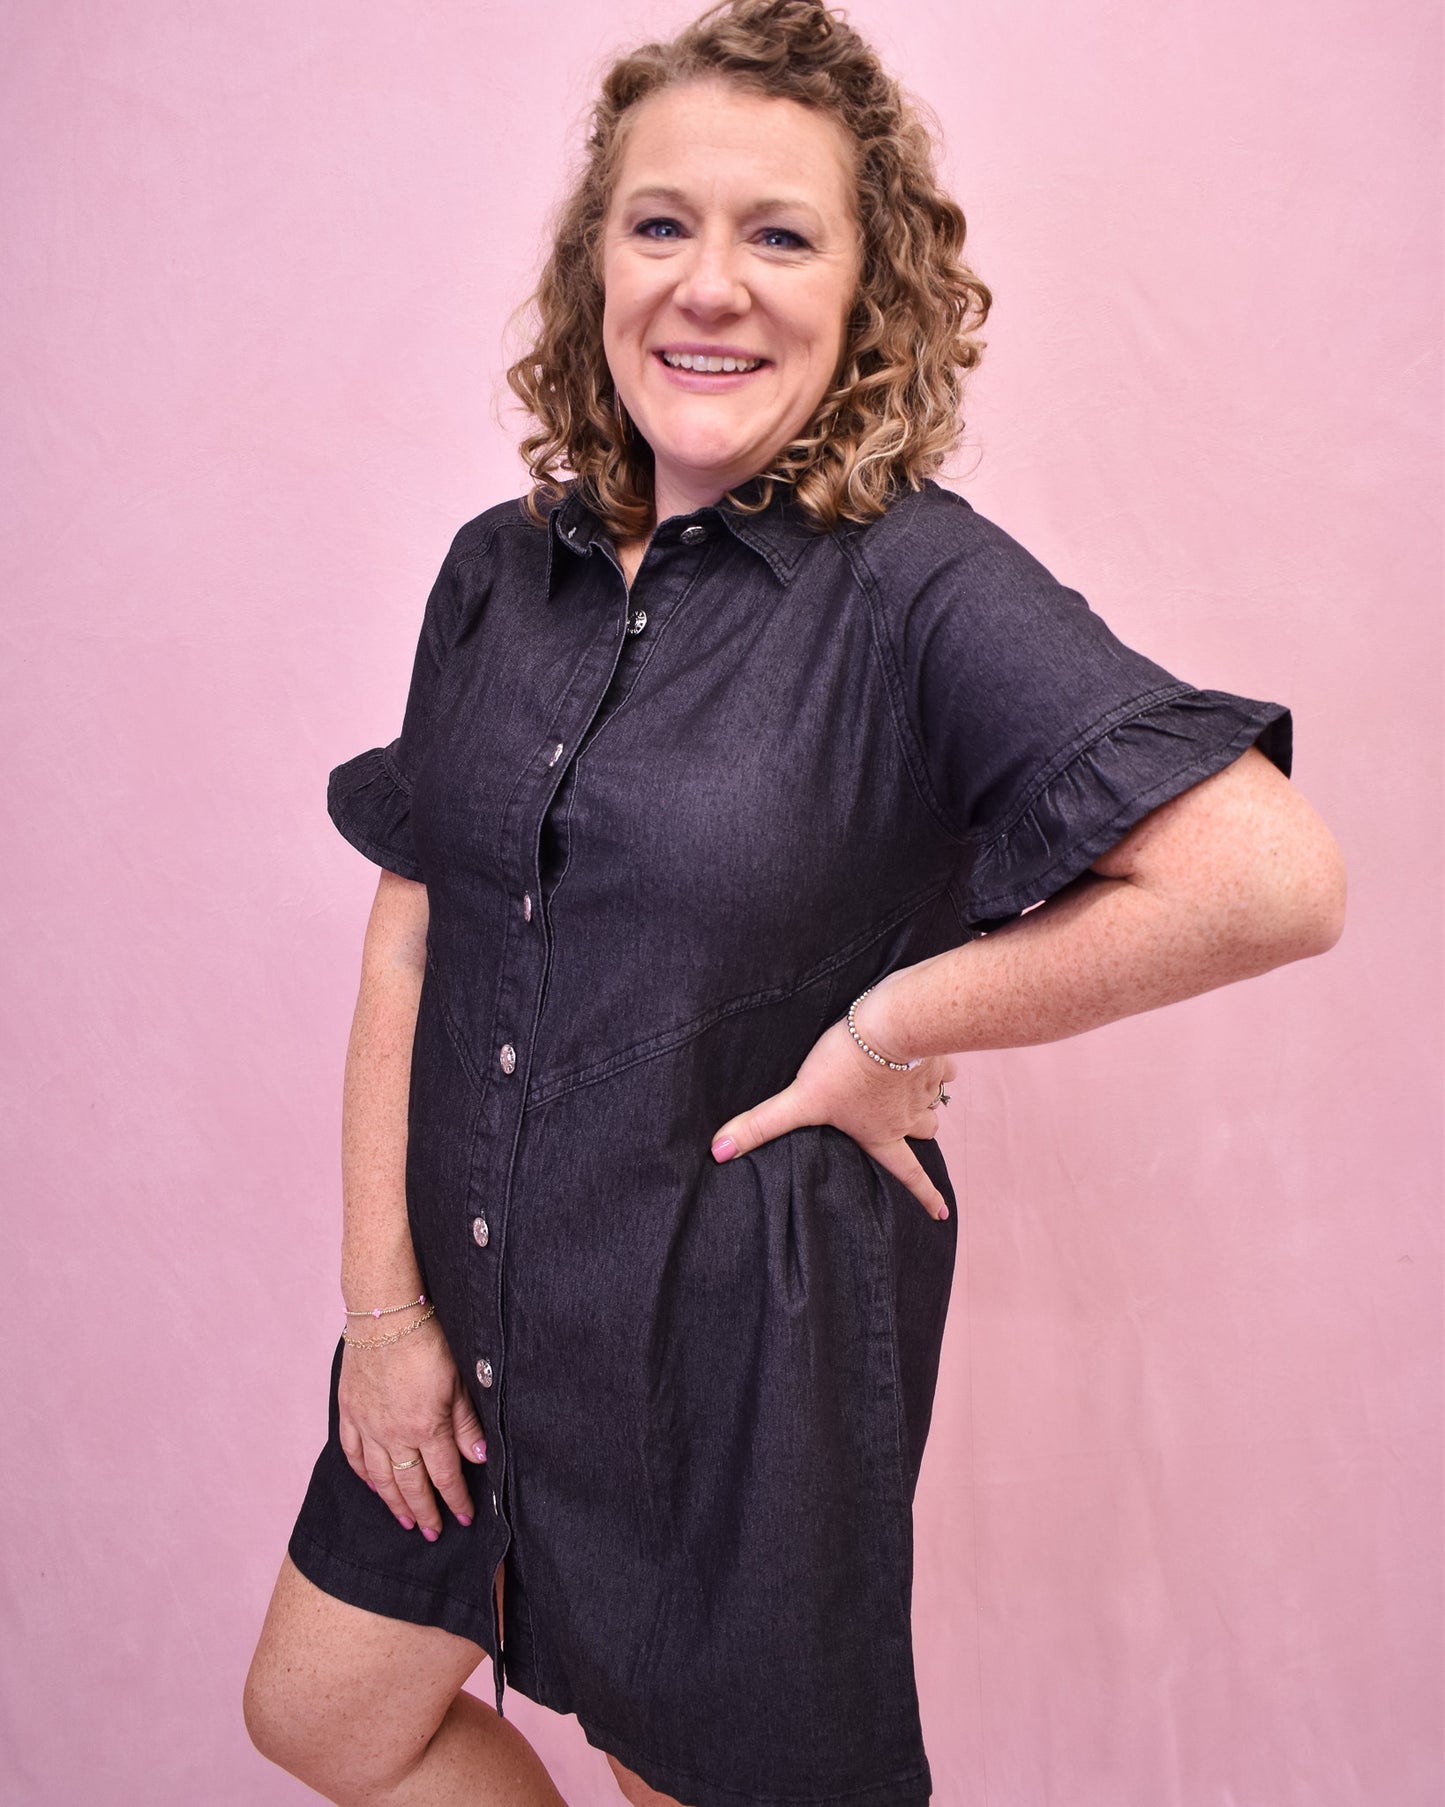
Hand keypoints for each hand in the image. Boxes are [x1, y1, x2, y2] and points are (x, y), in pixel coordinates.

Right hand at [337, 1314, 486, 1538]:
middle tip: (432, 1533)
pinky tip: (372, 1485)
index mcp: (426, 1427)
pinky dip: (363, 1474)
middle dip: (425, 1512)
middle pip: (411, 1485)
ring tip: (405, 1521)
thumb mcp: (459, 1380)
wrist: (386, 1314)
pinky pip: (352, 1454)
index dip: (455, 1500)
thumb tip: (480, 1458)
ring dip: (394, 1503)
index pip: (445, 1475)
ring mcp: (367, 1425)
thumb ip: (467, 1423)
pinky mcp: (349, 1412)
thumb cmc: (428, 1340)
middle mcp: (394, 1434)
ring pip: (381, 1477)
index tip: (464, 1518)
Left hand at [708, 986, 957, 1219]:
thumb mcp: (800, 1098)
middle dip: (921, 1133)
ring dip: (930, 1101)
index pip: (908, 1174)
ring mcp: (926, 1089)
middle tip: (916, 1131)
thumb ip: (761, 1124)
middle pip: (926, 1132)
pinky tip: (928, 1056)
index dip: (925, 1197)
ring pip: (936, 1104)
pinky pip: (946, 1069)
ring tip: (917, 1093)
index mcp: (881, 1133)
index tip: (942, 1215)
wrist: (892, 1025)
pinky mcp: (935, 1059)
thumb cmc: (845, 1066)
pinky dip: (940, 1067)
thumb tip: (718, 1153)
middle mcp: (909, 1117)